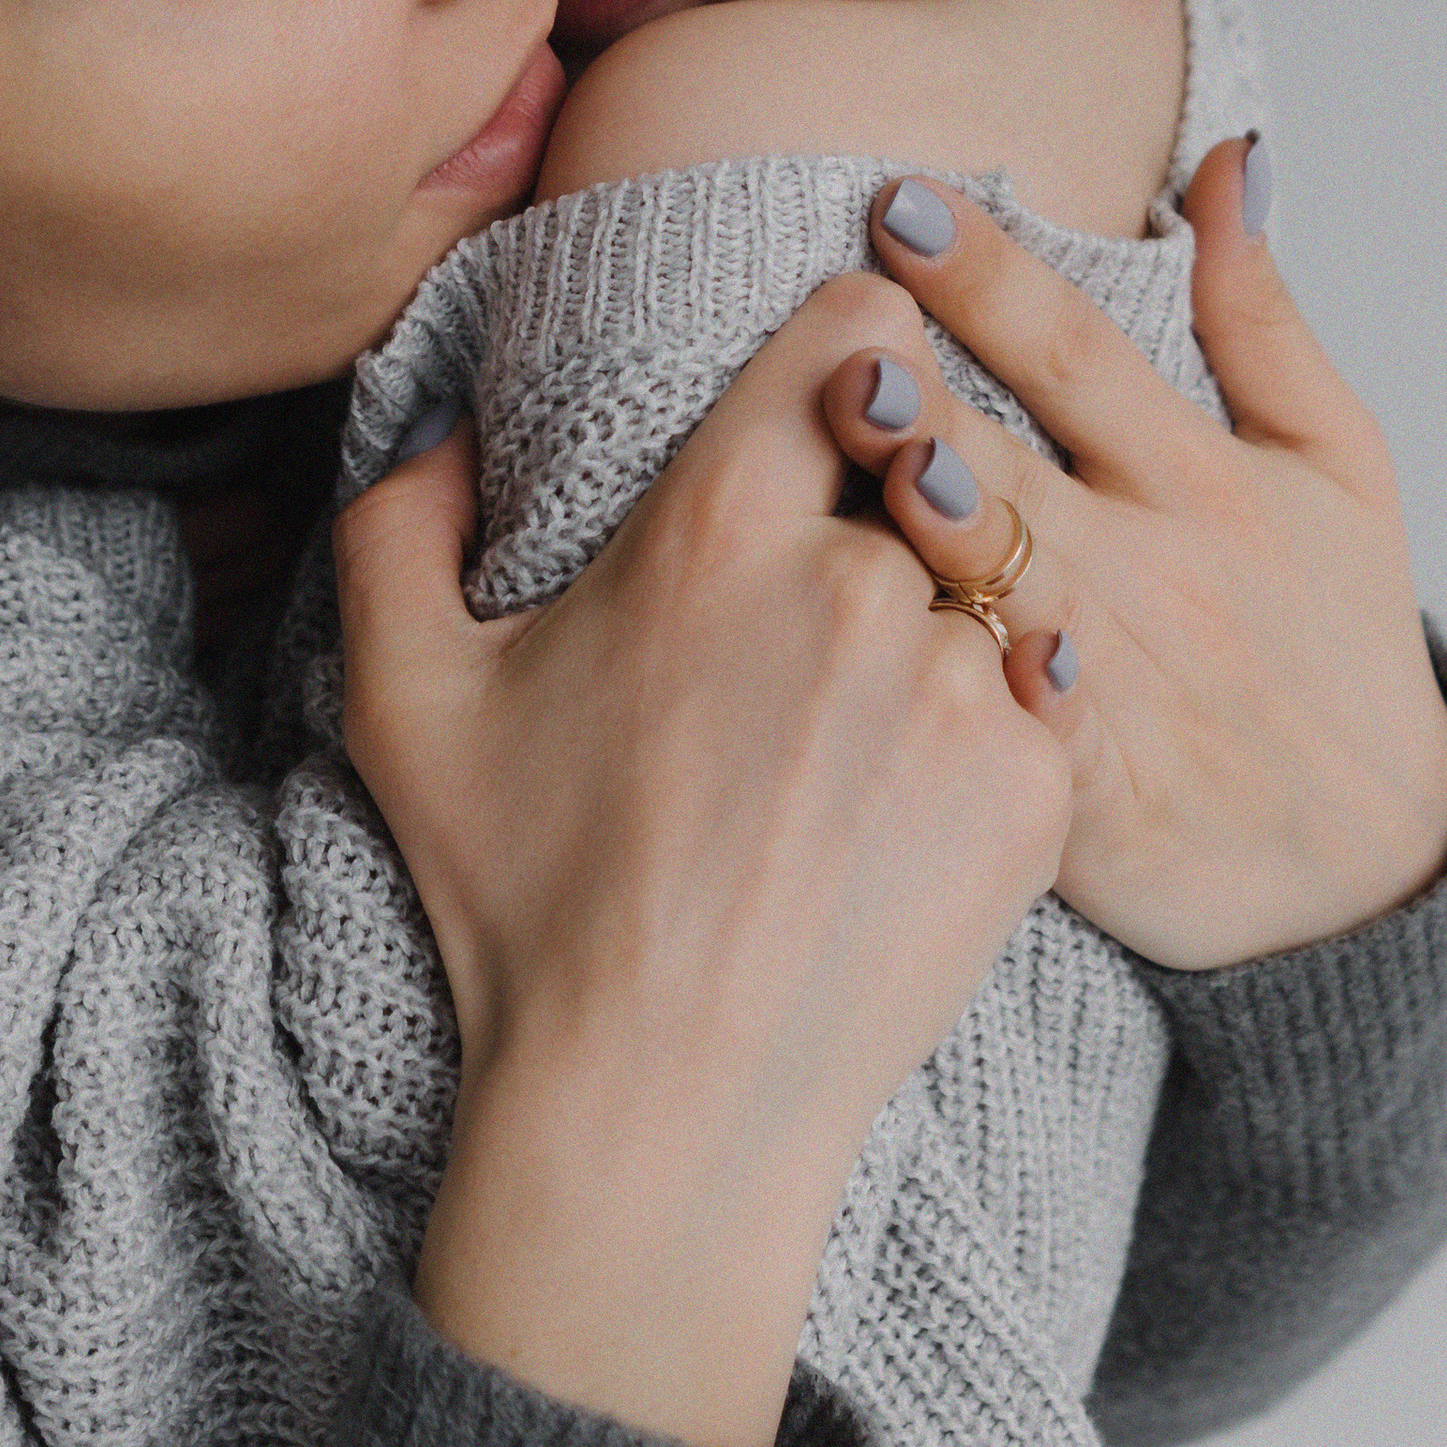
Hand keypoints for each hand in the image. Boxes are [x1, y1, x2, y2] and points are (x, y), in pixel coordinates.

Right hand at [331, 272, 1077, 1446]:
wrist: (662, 1108)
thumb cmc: (526, 905)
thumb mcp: (405, 701)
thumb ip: (398, 521)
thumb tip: (438, 421)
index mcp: (712, 526)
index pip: (862, 337)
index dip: (861, 360)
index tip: (843, 408)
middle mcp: (854, 581)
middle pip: (935, 467)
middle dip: (893, 511)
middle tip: (833, 612)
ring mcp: (957, 684)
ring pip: (1000, 581)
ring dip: (951, 621)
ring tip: (870, 729)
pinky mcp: (1035, 786)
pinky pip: (1048, 694)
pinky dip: (1001, 725)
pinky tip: (917, 797)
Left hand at [817, 145, 1446, 971]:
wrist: (1369, 863)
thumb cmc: (1332, 635)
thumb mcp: (1335, 461)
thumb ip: (1260, 313)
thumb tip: (1224, 154)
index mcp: (1202, 473)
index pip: (1079, 351)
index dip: (993, 276)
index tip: (900, 201)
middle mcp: (1158, 565)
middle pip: (1027, 463)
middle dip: (937, 397)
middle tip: (848, 330)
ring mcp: (1128, 680)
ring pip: (1015, 589)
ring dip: (942, 521)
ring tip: (868, 452)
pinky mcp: (1098, 797)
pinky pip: (1036, 742)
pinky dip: (999, 701)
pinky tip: (934, 655)